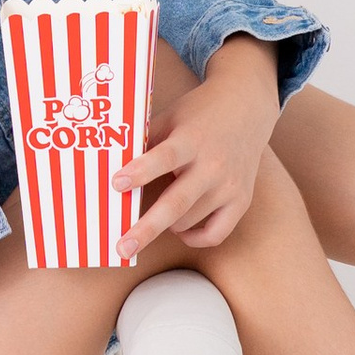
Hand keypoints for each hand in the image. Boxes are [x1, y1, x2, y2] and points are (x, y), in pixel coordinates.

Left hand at [122, 41, 280, 252]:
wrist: (246, 107)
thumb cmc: (199, 115)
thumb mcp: (170, 118)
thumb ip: (145, 142)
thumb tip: (107, 166)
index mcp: (192, 139)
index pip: (165, 157)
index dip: (141, 171)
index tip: (116, 184)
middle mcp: (213, 165)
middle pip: (177, 203)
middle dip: (147, 228)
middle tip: (122, 247)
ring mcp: (230, 186)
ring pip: (189, 221)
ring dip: (166, 224)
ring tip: (155, 214)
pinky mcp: (242, 200)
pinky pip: (216, 234)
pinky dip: (194, 238)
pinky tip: (180, 230)